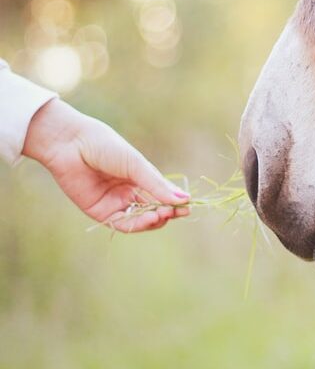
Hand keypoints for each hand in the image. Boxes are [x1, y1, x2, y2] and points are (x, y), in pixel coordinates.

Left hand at [23, 99, 190, 232]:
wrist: (71, 144)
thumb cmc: (105, 147)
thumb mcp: (137, 165)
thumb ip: (158, 185)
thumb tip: (185, 199)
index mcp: (139, 178)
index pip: (161, 196)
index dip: (174, 203)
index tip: (188, 206)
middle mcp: (128, 192)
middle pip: (153, 210)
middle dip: (167, 213)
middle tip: (178, 212)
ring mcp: (114, 203)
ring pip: (140, 220)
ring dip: (154, 220)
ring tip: (163, 215)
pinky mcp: (100, 212)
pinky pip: (122, 224)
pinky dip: (137, 225)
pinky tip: (149, 218)